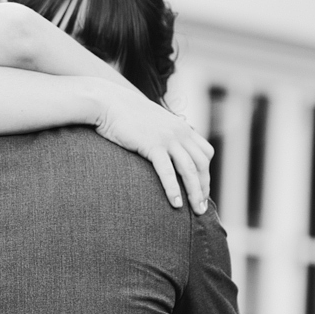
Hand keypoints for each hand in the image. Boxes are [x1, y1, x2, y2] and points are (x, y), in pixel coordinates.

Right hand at [93, 85, 212, 213]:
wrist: (108, 102)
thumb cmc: (125, 115)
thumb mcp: (152, 122)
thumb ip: (162, 134)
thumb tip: (163, 150)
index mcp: (181, 127)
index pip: (205, 152)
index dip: (206, 173)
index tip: (201, 189)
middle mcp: (179, 132)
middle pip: (201, 164)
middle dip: (204, 187)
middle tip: (201, 208)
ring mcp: (167, 138)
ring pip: (189, 169)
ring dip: (195, 192)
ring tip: (196, 211)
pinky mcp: (152, 145)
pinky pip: (167, 171)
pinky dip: (173, 189)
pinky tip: (175, 204)